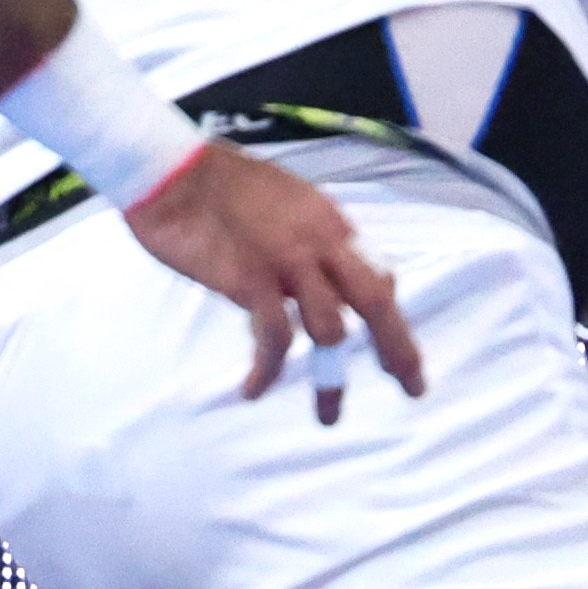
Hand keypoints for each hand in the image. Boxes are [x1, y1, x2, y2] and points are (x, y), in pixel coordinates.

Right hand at [122, 141, 428, 421]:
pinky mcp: (250, 280)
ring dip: (331, 379)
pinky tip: (255, 391)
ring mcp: (288, 261)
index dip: (393, 316)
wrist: (174, 172)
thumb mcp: (288, 205)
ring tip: (328, 416)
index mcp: (333, 224)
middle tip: (413, 387)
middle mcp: (321, 242)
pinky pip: (274, 337)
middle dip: (400, 349)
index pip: (379, 274)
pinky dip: (269, 372)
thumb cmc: (224, 187)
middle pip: (376, 301)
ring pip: (330, 329)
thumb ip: (312, 241)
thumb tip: (326, 276)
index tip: (400, 350)